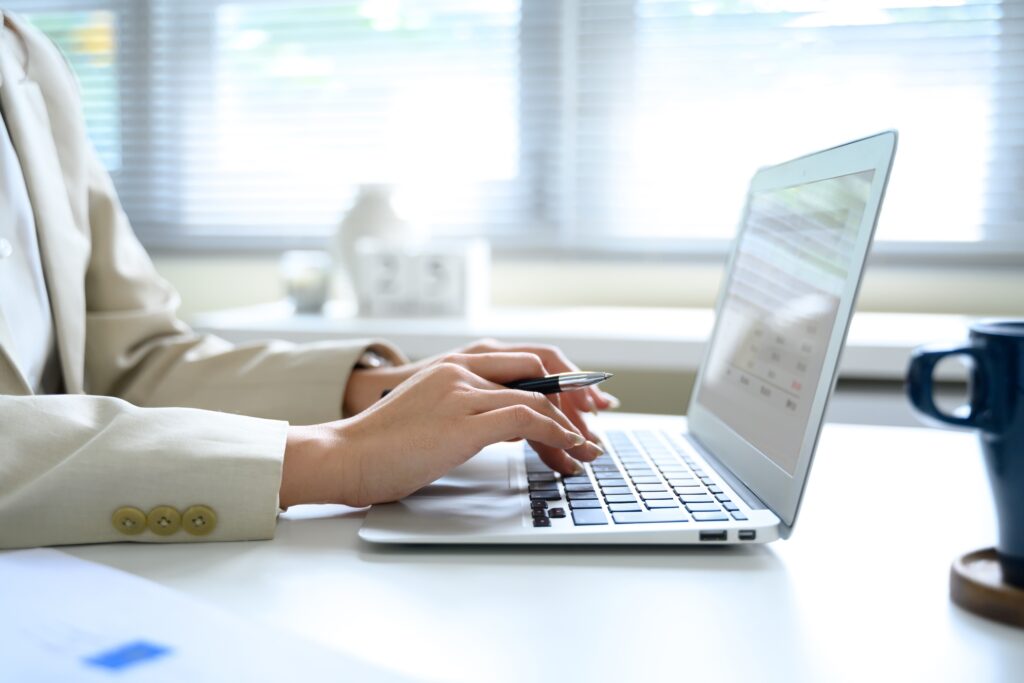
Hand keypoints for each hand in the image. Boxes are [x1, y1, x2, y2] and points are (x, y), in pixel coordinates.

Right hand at [342, 339, 620, 442]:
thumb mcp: (434, 416)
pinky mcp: (463, 422)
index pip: (525, 359)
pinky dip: (556, 435)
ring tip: (587, 451)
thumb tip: (514, 425)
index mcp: (454, 365)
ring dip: (571, 425)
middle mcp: (461, 369)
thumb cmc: (383, 446)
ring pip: (539, 396)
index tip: (586, 402)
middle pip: (540, 370)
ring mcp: (462, 392)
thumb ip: (471, 410)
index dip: (563, 377)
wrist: (343, 457)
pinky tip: (568, 451)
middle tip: (596, 425)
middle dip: (577, 397)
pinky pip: (527, 419)